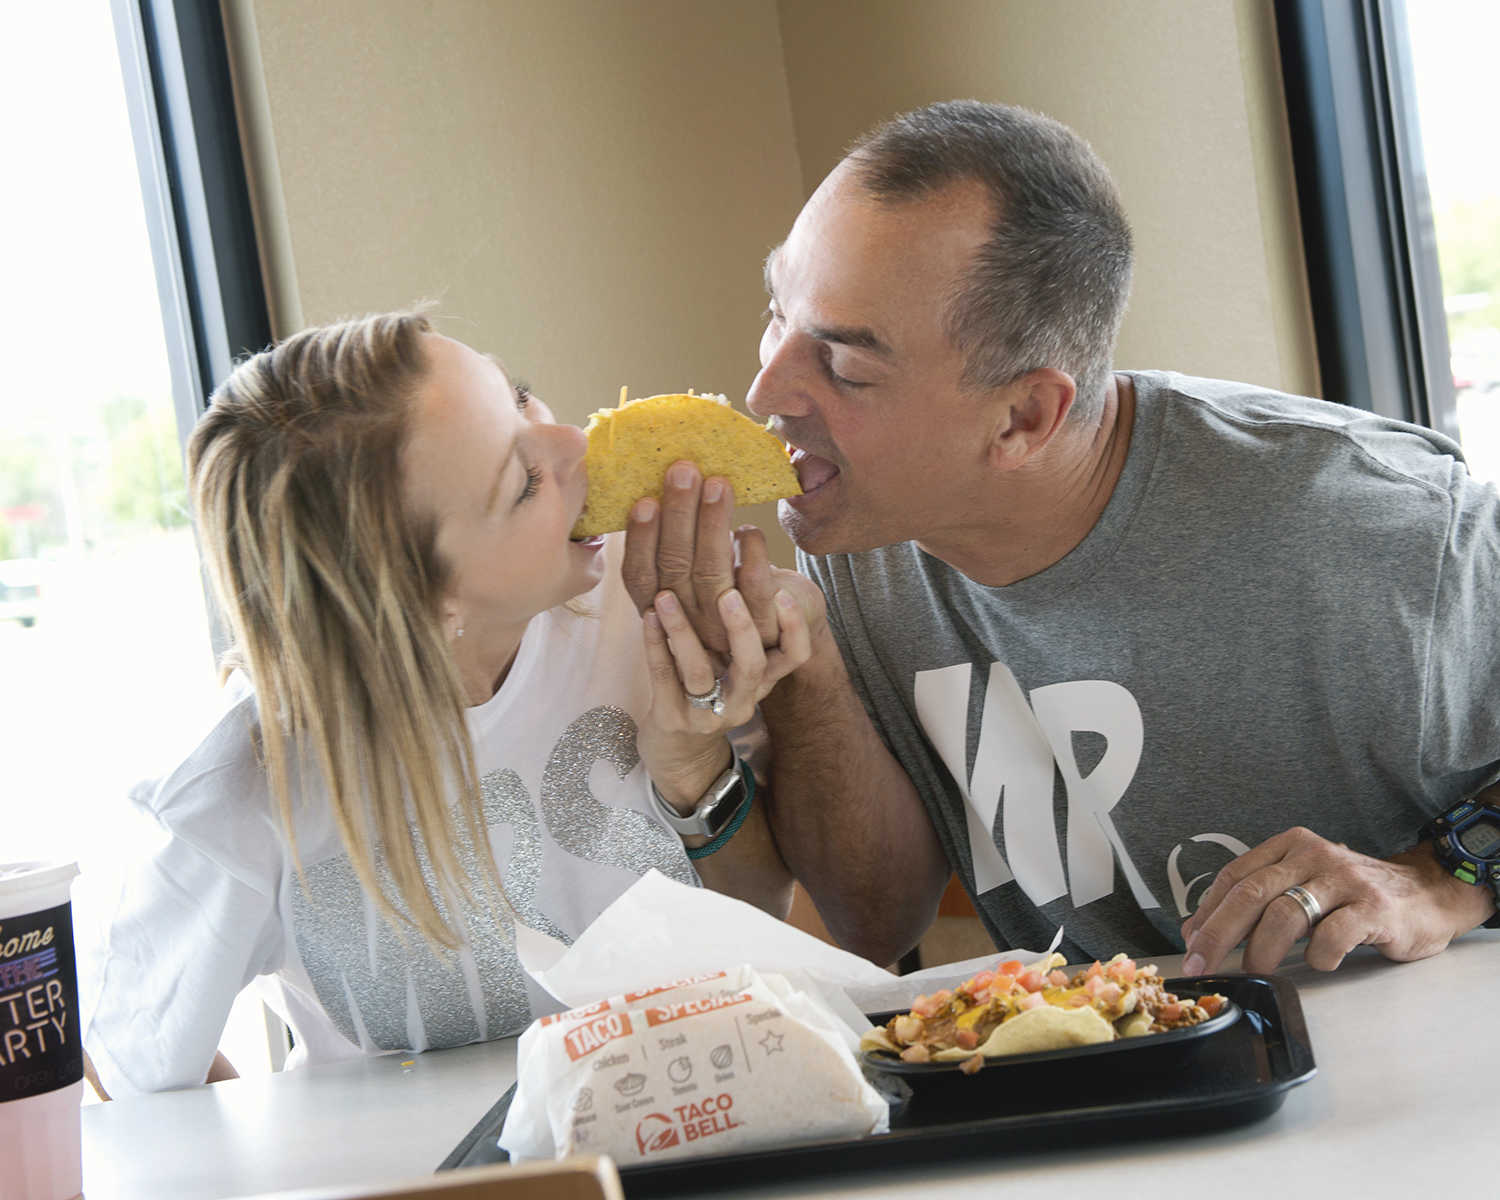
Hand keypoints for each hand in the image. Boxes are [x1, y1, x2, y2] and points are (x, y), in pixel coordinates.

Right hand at [622, 461, 824, 654]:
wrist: (784, 637)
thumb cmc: (733, 593)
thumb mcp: (699, 574)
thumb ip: (680, 546)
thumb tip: (671, 482)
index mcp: (663, 613)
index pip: (640, 577)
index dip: (641, 540)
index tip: (645, 500)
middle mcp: (691, 627)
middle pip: (677, 570)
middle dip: (680, 517)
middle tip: (684, 471)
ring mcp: (727, 636)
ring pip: (714, 579)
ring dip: (714, 528)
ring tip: (718, 485)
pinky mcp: (768, 636)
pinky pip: (760, 595)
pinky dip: (754, 557)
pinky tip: (751, 530)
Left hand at [637, 581, 810, 808]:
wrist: (678, 752)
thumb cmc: (707, 691)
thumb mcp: (732, 666)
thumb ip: (740, 628)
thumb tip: (742, 563)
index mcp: (761, 682)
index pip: (795, 657)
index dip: (794, 628)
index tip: (782, 592)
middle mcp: (741, 700)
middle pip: (752, 667)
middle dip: (742, 629)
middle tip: (727, 594)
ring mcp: (706, 715)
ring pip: (699, 672)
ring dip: (682, 630)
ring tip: (667, 597)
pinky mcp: (672, 720)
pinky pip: (663, 678)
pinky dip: (655, 644)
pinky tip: (648, 616)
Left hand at [1179, 826, 1478, 974]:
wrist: (1427, 894)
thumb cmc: (1353, 896)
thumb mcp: (1304, 884)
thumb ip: (1259, 901)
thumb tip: (1200, 932)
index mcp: (1290, 846)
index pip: (1235, 876)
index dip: (1208, 912)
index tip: (1191, 943)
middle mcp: (1314, 856)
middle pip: (1251, 894)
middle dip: (1219, 933)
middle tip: (1203, 964)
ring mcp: (1345, 880)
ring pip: (1285, 914)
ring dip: (1262, 950)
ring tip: (1257, 971)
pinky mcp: (1375, 908)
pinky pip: (1333, 935)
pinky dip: (1318, 956)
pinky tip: (1320, 964)